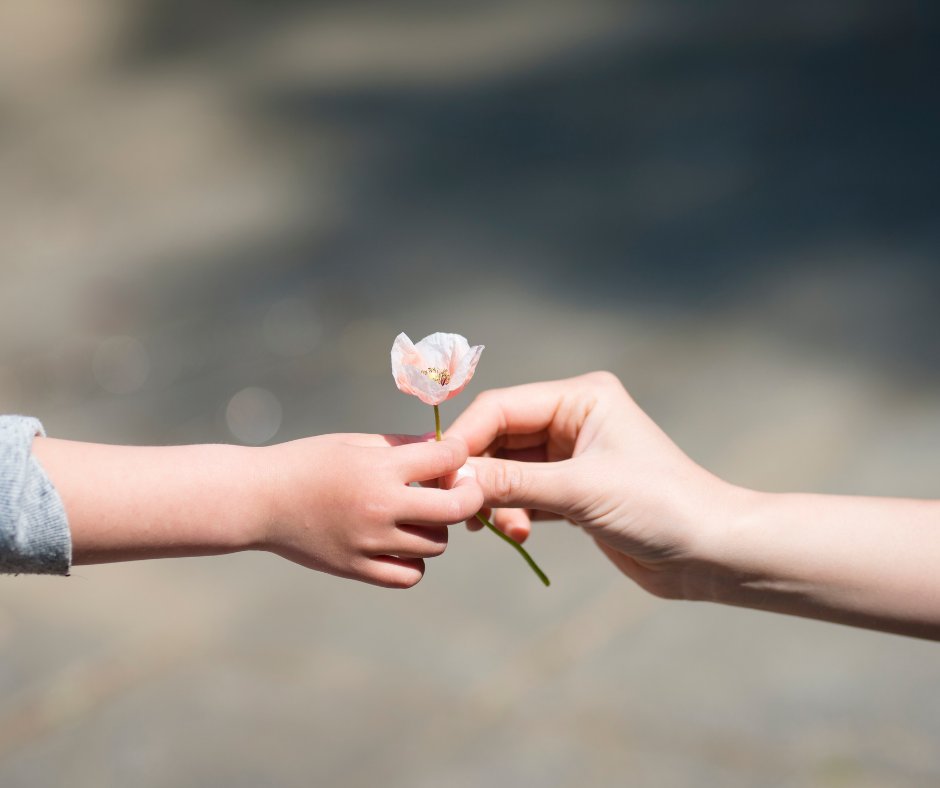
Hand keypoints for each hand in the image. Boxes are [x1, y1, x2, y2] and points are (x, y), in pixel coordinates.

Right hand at [256, 434, 483, 587]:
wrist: (258, 500)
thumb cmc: (307, 462)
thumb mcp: (354, 443)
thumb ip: (402, 446)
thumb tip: (446, 450)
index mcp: (379, 469)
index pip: (446, 460)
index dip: (457, 455)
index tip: (450, 456)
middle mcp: (380, 507)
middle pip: (455, 509)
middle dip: (466, 495)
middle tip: (457, 489)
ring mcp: (369, 543)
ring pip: (437, 544)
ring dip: (436, 528)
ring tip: (416, 515)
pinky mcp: (357, 569)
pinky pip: (410, 575)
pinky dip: (414, 561)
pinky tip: (400, 544)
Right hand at [447, 372, 732, 598]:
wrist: (709, 553)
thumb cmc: (658, 507)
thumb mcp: (580, 491)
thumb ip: (511, 484)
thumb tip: (450, 479)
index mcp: (580, 398)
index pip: (501, 408)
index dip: (465, 439)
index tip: (435, 473)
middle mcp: (572, 419)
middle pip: (499, 438)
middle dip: (477, 472)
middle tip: (454, 506)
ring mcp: (571, 456)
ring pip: (507, 469)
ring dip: (493, 498)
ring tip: (491, 528)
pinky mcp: (573, 490)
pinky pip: (523, 494)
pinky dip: (511, 513)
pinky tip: (515, 534)